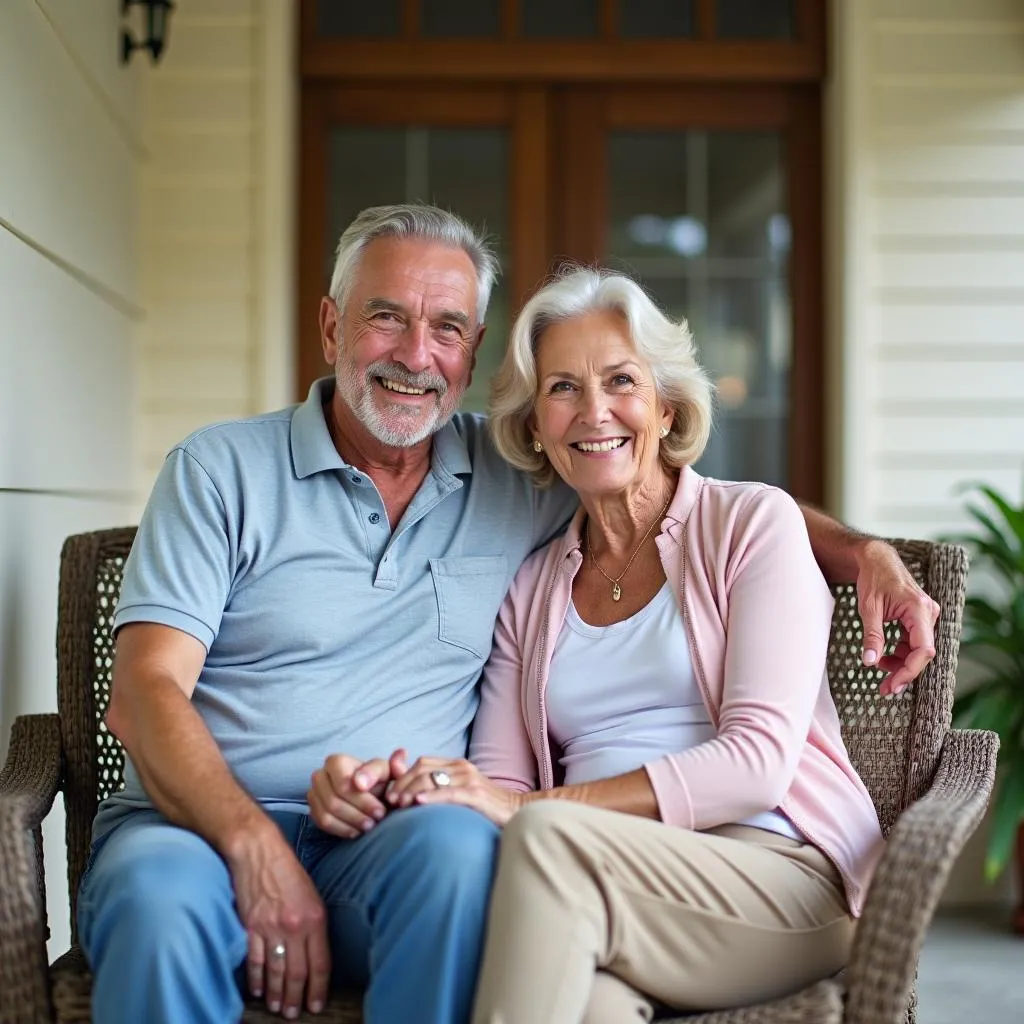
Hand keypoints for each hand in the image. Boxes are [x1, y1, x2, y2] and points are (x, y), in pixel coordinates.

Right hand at [229, 832, 329, 1017]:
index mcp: (315, 918)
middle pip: (298, 972)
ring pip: (276, 971)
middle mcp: (294, 926)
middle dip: (297, 997)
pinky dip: (257, 979)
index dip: (319, 988)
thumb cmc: (288, 871)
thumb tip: (314, 954)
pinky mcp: (251, 927)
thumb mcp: (312, 895)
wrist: (259, 852)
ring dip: (277, 994)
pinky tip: (259, 991)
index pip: (320, 963)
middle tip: (295, 1014)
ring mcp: (271, 928)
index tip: (317, 1005)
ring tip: (279, 1008)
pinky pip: (255, 960)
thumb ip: (315, 925)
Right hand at [307, 749, 406, 837]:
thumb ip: (386, 768)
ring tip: (369, 827)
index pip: (343, 785)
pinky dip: (341, 830)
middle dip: (357, 815)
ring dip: (350, 824)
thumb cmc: (380, 780)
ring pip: (326, 814)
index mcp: (335, 762)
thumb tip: (360, 782)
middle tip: (376, 822)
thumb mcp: (389, 772)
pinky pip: (322, 823)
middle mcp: (320, 775)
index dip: (363, 801)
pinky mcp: (313, 809)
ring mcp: (314, 793)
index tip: (381, 811)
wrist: (373, 792)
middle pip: (334, 801)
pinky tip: (356, 831)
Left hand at [385, 756, 524, 825]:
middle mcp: (461, 767)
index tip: (389, 794)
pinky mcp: (476, 794)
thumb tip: (410, 795)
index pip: (422, 762)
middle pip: (423, 769)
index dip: (402, 776)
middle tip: (390, 801)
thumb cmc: (484, 808)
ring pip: (432, 778)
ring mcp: (469, 779)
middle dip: (402, 783)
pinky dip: (431, 796)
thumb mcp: (459, 795)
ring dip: (411, 790)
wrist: (516, 813)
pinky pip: (449, 792)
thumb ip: (438, 790)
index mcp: (456, 765)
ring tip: (398, 804)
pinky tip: (418, 802)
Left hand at [855, 539, 939, 696]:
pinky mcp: (920, 617)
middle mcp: (929, 613)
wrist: (877, 559)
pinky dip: (900, 652)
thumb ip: (872, 636)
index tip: (894, 685)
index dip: (910, 670)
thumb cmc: (873, 579)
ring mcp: (926, 615)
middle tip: (885, 688)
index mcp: (919, 609)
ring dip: (900, 662)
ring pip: (918, 649)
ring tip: (878, 668)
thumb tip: (869, 662)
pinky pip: (914, 641)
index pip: (923, 649)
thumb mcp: (868, 608)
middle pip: (922, 652)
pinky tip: (884, 657)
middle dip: (904, 672)